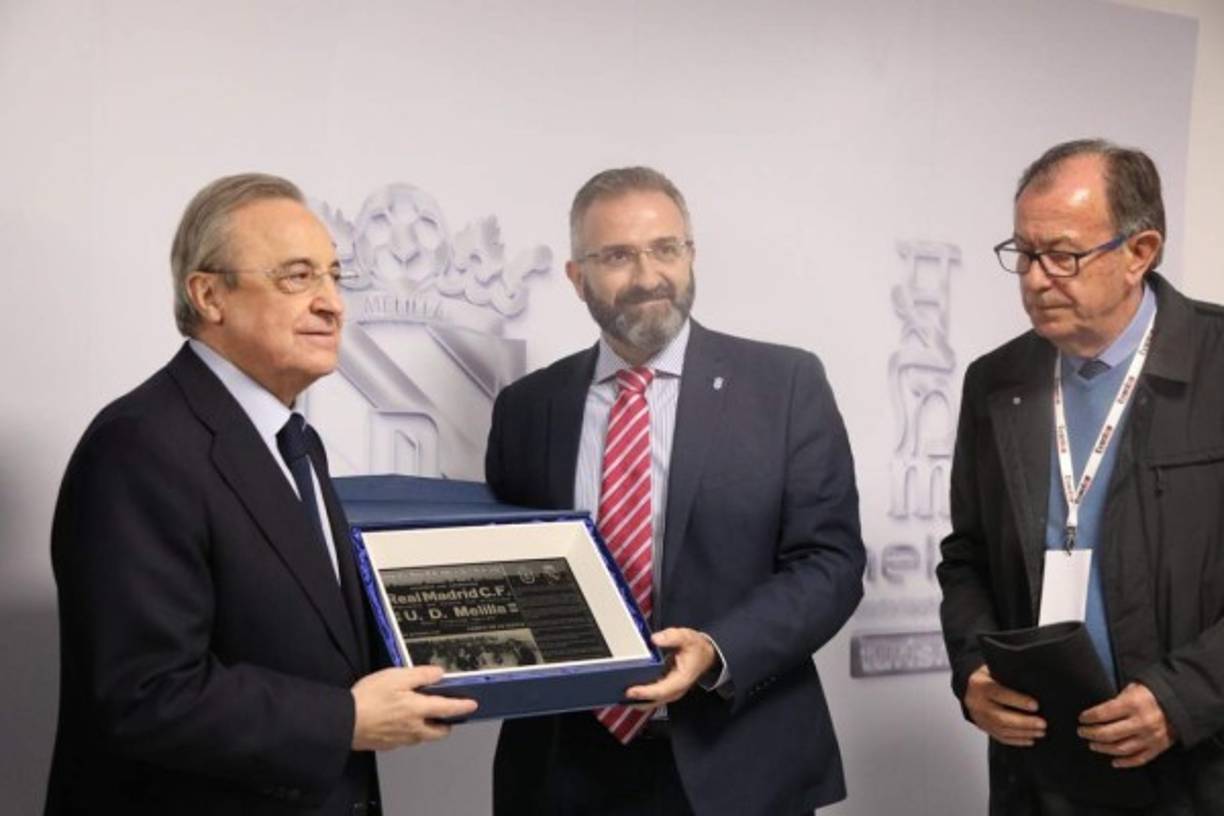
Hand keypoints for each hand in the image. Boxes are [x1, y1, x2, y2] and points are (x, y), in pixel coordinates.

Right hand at [350, 666, 477, 750]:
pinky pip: (405, 740)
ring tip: (422, 715)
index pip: (448, 709)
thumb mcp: (396, 676)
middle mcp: (413, 728)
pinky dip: (409, 732)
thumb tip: (438, 673)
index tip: (472, 705)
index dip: (462, 707)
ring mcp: (401, 739)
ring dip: (428, 728)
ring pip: (422, 737)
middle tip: (447, 715)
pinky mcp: (388, 744)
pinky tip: (399, 722)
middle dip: (446, 725)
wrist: (344, 722)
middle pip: (439, 732)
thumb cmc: (368, 699)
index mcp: (418, 710)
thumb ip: (420, 675)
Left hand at [623, 627, 716, 705]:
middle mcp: (675, 690)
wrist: (706, 655)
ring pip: (651, 701)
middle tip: (618, 694)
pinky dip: (641, 695)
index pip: (661, 690)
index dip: (645, 692)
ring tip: (619, 694)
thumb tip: (656, 639)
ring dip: (637, 699)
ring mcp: (670, 691)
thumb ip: (672, 636)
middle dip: (636, 700)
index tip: (631, 691)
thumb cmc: (696, 648)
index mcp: (681, 680)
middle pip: (653, 701)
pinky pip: (652, 696)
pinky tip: (629, 690)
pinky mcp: (666, 689)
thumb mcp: (687, 637)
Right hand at [963, 664, 1045, 746]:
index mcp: (979, 685)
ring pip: (1001, 730)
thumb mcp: (994, 669)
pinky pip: (1000, 737)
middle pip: (1000, 718)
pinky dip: (1016, 740)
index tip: (1036, 705)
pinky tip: (1029, 739)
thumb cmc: (987, 675)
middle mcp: (977, 703)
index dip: (1018, 701)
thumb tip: (1032, 682)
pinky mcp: (983, 727)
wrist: (969, 685)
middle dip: (1024, 723)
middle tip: (1042, 724)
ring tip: (1040, 732)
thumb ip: (1008, 676)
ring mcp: (979, 717)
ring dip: (1023, 733)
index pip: (999, 694)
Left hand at [1078, 682, 1174, 767]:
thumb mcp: (1132, 689)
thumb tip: (1097, 712)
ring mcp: (1150, 737)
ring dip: (1104, 748)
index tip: (1081, 718)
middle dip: (1091, 733)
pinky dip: (1125, 763)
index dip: (1089, 717)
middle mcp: (1141, 722)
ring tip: (1093, 745)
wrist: (1181, 703)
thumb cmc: (1151, 693)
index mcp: (1133, 704)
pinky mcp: (1158, 747)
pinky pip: (1139, 759)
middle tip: (1082, 732)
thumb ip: (1117, 700)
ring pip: (1121, 748)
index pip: (1103, 713)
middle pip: (1109, 733)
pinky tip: (1114, 761)